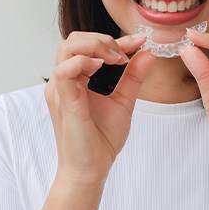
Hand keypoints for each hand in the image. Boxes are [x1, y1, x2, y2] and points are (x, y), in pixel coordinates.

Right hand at [45, 32, 155, 187]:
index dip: (115, 39)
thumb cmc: (101, 139)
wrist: (91, 170)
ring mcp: (60, 90)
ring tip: (117, 59)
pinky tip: (103, 67)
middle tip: (124, 52)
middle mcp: (63, 81)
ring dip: (95, 46)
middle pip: (73, 40)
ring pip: (68, 48)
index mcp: (74, 79)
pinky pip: (66, 70)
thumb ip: (133, 77)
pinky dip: (85, 62)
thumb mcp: (123, 101)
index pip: (89, 46)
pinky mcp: (65, 101)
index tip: (140, 40)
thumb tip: (148, 53)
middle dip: (102, 38)